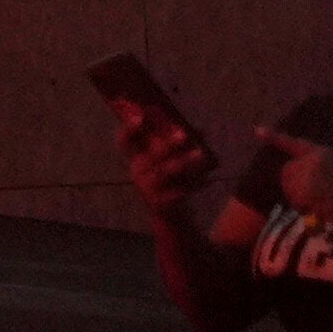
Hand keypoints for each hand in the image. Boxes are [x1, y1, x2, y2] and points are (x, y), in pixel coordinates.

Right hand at [112, 91, 220, 210]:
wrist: (167, 215)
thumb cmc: (167, 182)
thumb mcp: (165, 164)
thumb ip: (177, 147)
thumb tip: (201, 130)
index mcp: (137, 160)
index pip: (126, 143)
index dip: (130, 129)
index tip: (140, 116)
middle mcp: (139, 173)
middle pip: (153, 156)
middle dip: (168, 144)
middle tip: (184, 134)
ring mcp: (149, 188)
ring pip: (169, 171)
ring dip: (185, 161)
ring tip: (200, 154)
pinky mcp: (163, 202)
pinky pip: (182, 190)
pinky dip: (195, 184)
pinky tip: (206, 180)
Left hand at [268, 134, 332, 244]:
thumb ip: (312, 165)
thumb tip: (289, 170)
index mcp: (322, 152)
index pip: (294, 143)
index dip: (274, 137)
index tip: (257, 130)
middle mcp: (313, 158)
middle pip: (287, 170)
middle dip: (293, 182)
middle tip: (315, 192)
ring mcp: (308, 172)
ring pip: (287, 184)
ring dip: (296, 194)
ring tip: (318, 198)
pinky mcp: (304, 186)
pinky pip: (292, 197)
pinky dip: (299, 203)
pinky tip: (316, 204)